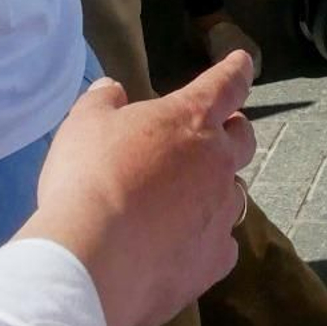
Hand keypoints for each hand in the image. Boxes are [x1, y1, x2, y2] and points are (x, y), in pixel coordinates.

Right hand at [17, 53, 257, 325]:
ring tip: (188, 202)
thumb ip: (102, 101)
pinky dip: (209, 243)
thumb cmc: (88, 178)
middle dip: (232, 133)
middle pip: (243, 139)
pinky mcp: (213, 262)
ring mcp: (220, 214)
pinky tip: (188, 250)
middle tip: (212, 137)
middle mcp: (217, 162)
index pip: (226, 84)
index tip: (243, 63)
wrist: (90, 261)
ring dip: (216, 191)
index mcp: (191, 118)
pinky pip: (223, 247)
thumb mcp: (84, 124)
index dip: (236, 71)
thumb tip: (112, 89)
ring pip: (234, 195)